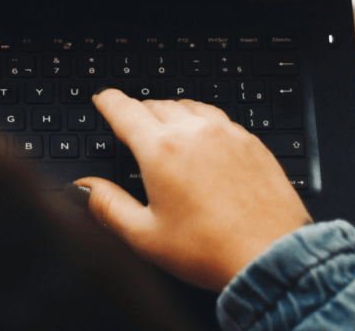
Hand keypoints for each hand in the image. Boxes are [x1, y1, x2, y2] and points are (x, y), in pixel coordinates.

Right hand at [75, 90, 310, 291]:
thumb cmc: (210, 251)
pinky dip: (202, 121)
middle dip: (138, 110)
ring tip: (165, 128)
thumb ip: (107, 205)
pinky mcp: (251, 143)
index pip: (125, 110)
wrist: (271, 256)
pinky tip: (203, 138)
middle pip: (156, 104)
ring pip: (189, 106)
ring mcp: (227, 134)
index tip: (103, 98)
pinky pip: (219, 118)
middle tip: (131, 123)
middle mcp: (194, 132)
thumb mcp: (144, 235)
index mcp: (161, 150)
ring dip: (171, 112)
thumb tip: (82, 188)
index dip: (109, 101)